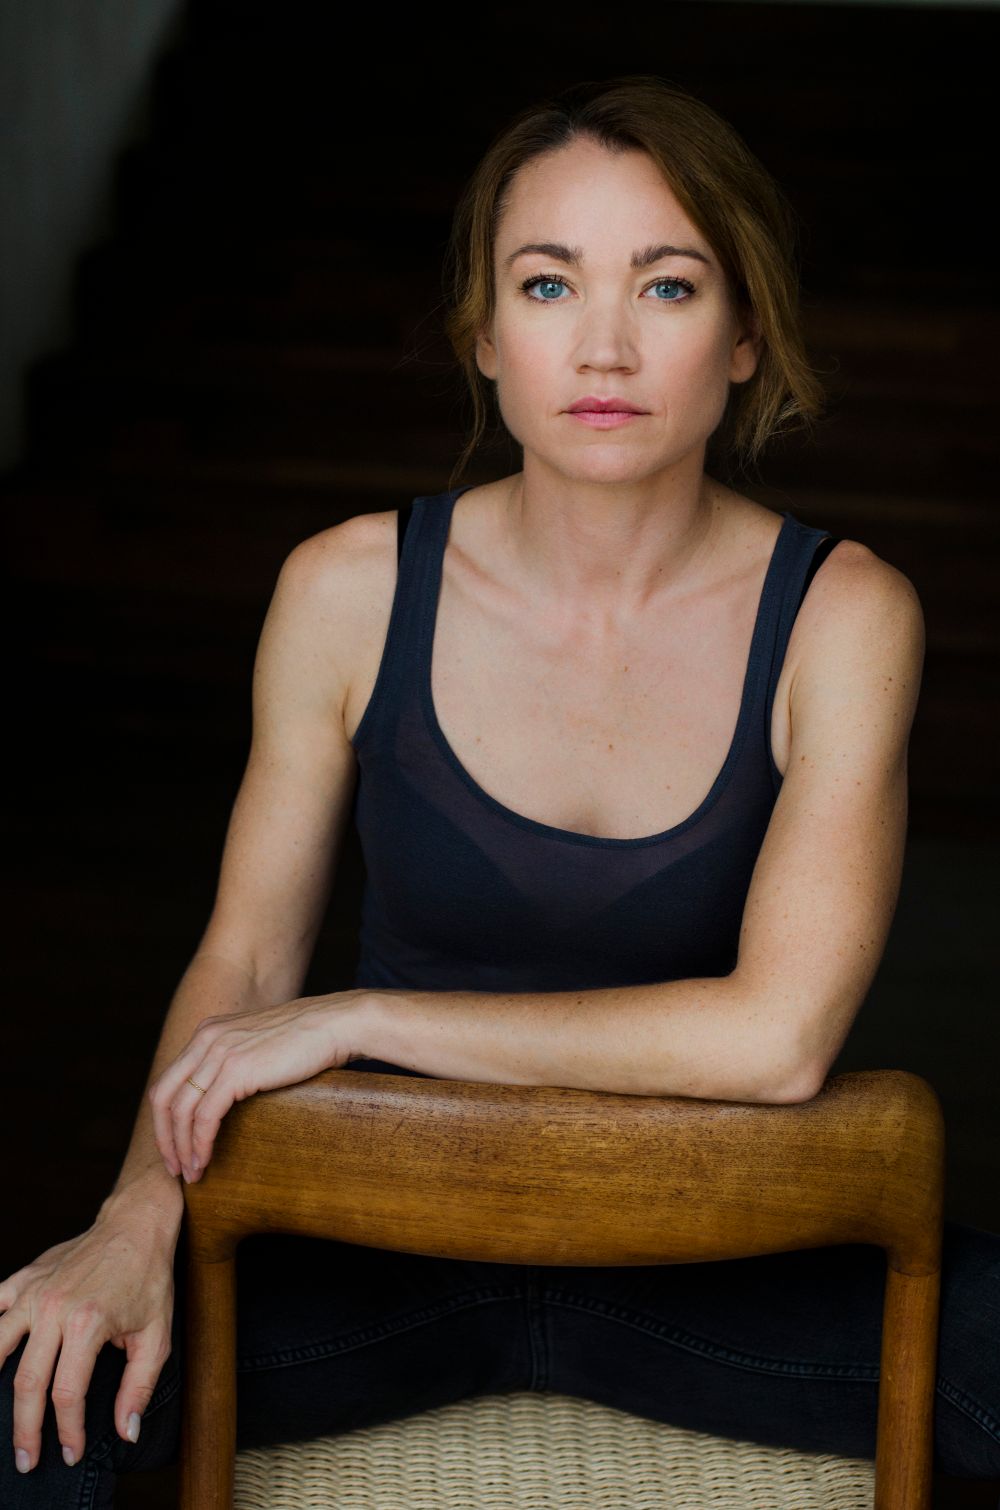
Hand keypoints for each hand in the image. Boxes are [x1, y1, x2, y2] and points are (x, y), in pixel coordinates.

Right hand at [0, 1207, 175, 1474]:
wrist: (137, 1224)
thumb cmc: (149, 1278)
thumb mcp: (157, 1334)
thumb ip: (139, 1386)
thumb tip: (126, 1431)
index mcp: (88, 1323)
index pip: (66, 1394)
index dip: (68, 1431)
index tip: (70, 1454)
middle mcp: (54, 1308)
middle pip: (27, 1382)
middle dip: (25, 1429)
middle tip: (26, 1459)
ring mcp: (35, 1291)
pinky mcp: (25, 1278)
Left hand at [149, 988, 372, 1183]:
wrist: (334, 1024)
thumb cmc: (306, 1039)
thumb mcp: (257, 1043)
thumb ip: (235, 1060)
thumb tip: (226, 1095)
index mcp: (207, 1032)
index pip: (168, 1081)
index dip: (164, 1119)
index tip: (174, 1147)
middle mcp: (206, 1039)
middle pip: (162, 1096)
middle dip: (163, 1137)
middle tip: (174, 1167)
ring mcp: (219, 1053)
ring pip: (181, 1110)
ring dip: (181, 1148)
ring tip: (192, 1173)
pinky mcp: (235, 1071)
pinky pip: (205, 1116)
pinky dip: (200, 1144)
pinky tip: (205, 1161)